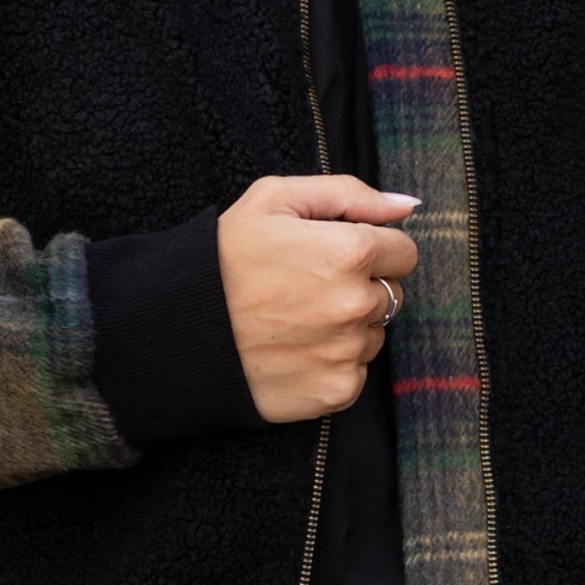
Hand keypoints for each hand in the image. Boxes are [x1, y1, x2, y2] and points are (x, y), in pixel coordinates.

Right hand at [216, 174, 417, 422]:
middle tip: (309, 288)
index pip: (404, 251)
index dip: (373, 249)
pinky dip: (333, 363)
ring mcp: (347, 351)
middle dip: (362, 287)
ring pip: (375, 334)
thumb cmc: (224, 258)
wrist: (178, 329)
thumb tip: (406, 205)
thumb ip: (349, 194)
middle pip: (393, 294)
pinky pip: (357, 372)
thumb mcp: (275, 200)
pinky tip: (295, 350)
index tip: (336, 255)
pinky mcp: (336, 391)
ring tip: (297, 320)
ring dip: (349, 327)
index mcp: (349, 251)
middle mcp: (356, 304)